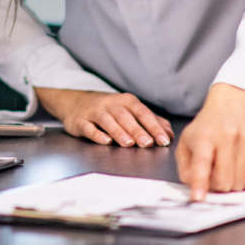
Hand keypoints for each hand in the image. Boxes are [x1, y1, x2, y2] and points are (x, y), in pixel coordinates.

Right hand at [34, 88, 173, 147]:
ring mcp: (94, 112)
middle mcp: (110, 104)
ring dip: (118, 132)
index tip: (164, 140)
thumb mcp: (129, 110)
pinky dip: (97, 134)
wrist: (75, 103)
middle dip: (137, 130)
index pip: (142, 112)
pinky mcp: (81, 121)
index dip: (153, 126)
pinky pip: (89, 128)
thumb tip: (169, 134)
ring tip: (129, 144)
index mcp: (126, 101)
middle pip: (125, 116)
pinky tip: (106, 142)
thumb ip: (150, 121)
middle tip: (148, 143)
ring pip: (107, 120)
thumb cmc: (109, 109)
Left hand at [176, 83, 244, 200]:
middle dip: (217, 188)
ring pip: (240, 184)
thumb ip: (185, 166)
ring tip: (225, 171)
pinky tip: (239, 171)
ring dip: (231, 185)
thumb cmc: (208, 125)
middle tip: (213, 178)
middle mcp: (227, 137)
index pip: (202, 162)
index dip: (200, 182)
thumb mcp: (187, 140)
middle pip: (224, 181)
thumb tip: (193, 187)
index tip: (199, 197)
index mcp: (205, 135)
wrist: (234, 102)